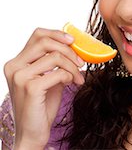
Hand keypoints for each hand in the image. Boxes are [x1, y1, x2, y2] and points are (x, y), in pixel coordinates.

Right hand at [3, 27, 84, 148]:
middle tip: (81, 62)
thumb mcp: (49, 78)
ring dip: (73, 66)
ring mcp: (20, 76)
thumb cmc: (42, 106)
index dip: (57, 34)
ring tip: (78, 78)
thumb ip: (56, 62)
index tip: (73, 41)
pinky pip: (58, 72)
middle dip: (69, 50)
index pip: (37, 35)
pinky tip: (73, 84)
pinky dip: (70, 76)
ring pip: (55, 56)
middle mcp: (14, 66)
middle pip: (46, 41)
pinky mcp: (30, 87)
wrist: (32, 133)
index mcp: (17, 62)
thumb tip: (74, 46)